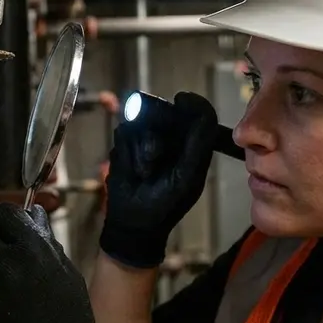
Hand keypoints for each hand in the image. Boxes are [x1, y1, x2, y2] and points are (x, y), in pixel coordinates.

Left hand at [0, 203, 122, 322]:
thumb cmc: (70, 322)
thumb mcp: (66, 275)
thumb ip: (45, 242)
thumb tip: (33, 213)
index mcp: (32, 247)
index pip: (2, 214)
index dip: (2, 224)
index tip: (5, 235)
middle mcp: (4, 262)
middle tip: (9, 280)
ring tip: (5, 309)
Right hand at [101, 92, 219, 267]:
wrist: (133, 222)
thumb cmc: (166, 203)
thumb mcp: (188, 176)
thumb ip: (198, 144)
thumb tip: (197, 110)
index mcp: (193, 145)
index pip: (199, 113)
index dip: (192, 103)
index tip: (181, 100)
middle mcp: (171, 137)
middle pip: (165, 112)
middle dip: (157, 134)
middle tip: (154, 158)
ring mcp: (146, 138)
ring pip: (142, 123)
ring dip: (141, 150)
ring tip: (145, 173)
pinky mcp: (125, 143)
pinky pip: (124, 132)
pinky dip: (127, 152)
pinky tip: (131, 169)